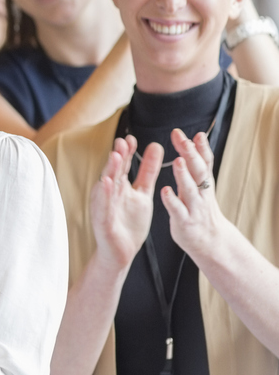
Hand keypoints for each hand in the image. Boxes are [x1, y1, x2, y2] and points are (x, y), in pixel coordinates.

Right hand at [89, 136, 160, 272]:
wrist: (122, 252)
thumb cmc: (129, 223)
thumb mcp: (143, 192)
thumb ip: (148, 171)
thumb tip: (156, 146)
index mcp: (119, 186)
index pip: (122, 165)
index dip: (126, 152)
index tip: (132, 139)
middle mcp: (109, 194)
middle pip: (113, 172)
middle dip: (117, 157)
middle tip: (123, 142)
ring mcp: (104, 206)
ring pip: (106, 186)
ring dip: (109, 171)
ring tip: (115, 157)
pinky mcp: (102, 221)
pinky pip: (103, 206)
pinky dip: (104, 194)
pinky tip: (107, 183)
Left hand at [163, 128, 228, 260]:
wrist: (210, 241)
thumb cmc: (200, 209)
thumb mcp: (202, 185)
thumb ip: (197, 163)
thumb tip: (197, 137)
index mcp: (203, 183)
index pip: (205, 162)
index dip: (201, 148)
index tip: (196, 133)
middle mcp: (201, 193)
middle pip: (199, 171)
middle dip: (192, 155)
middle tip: (184, 139)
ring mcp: (193, 207)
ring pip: (189, 189)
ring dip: (183, 175)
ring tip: (177, 161)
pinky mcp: (184, 221)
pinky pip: (177, 210)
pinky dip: (172, 200)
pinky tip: (165, 190)